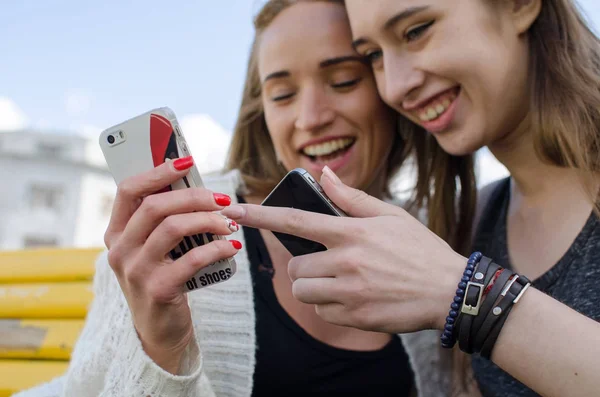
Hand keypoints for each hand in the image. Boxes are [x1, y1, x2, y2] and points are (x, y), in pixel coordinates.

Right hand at [104, 156, 240, 372]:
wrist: (158, 330)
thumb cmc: (162, 278)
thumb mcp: (154, 248)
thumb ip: (164, 221)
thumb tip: (195, 186)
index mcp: (116, 232)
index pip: (128, 190)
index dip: (157, 171)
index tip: (186, 161)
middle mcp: (120, 249)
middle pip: (155, 205)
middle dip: (194, 196)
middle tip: (223, 200)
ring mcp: (135, 270)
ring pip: (173, 227)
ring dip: (208, 220)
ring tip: (230, 224)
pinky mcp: (157, 290)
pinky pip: (192, 259)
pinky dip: (217, 248)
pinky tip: (232, 247)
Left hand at [222, 166, 464, 333]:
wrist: (449, 292)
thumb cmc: (420, 250)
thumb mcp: (390, 215)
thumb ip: (351, 198)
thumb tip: (323, 175)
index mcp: (351, 232)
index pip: (295, 220)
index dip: (260, 215)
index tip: (234, 210)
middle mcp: (346, 261)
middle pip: (295, 266)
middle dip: (305, 265)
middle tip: (329, 262)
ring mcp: (349, 292)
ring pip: (303, 290)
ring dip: (313, 286)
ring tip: (340, 281)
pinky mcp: (355, 317)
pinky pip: (321, 311)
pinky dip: (329, 305)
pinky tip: (353, 299)